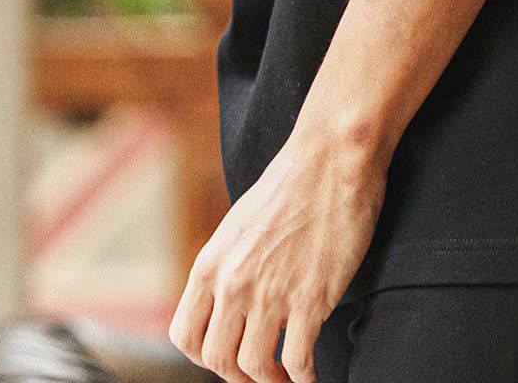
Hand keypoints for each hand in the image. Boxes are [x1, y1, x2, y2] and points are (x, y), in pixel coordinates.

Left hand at [168, 124, 387, 382]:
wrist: (332, 157)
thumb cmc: (293, 183)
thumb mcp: (241, 223)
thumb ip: (230, 263)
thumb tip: (232, 299)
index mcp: (211, 263)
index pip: (185, 336)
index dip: (205, 356)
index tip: (227, 358)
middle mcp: (233, 283)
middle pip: (217, 359)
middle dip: (238, 376)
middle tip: (260, 374)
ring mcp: (270, 293)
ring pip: (254, 366)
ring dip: (270, 380)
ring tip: (286, 377)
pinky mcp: (310, 299)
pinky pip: (297, 360)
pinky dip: (303, 376)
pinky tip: (310, 372)